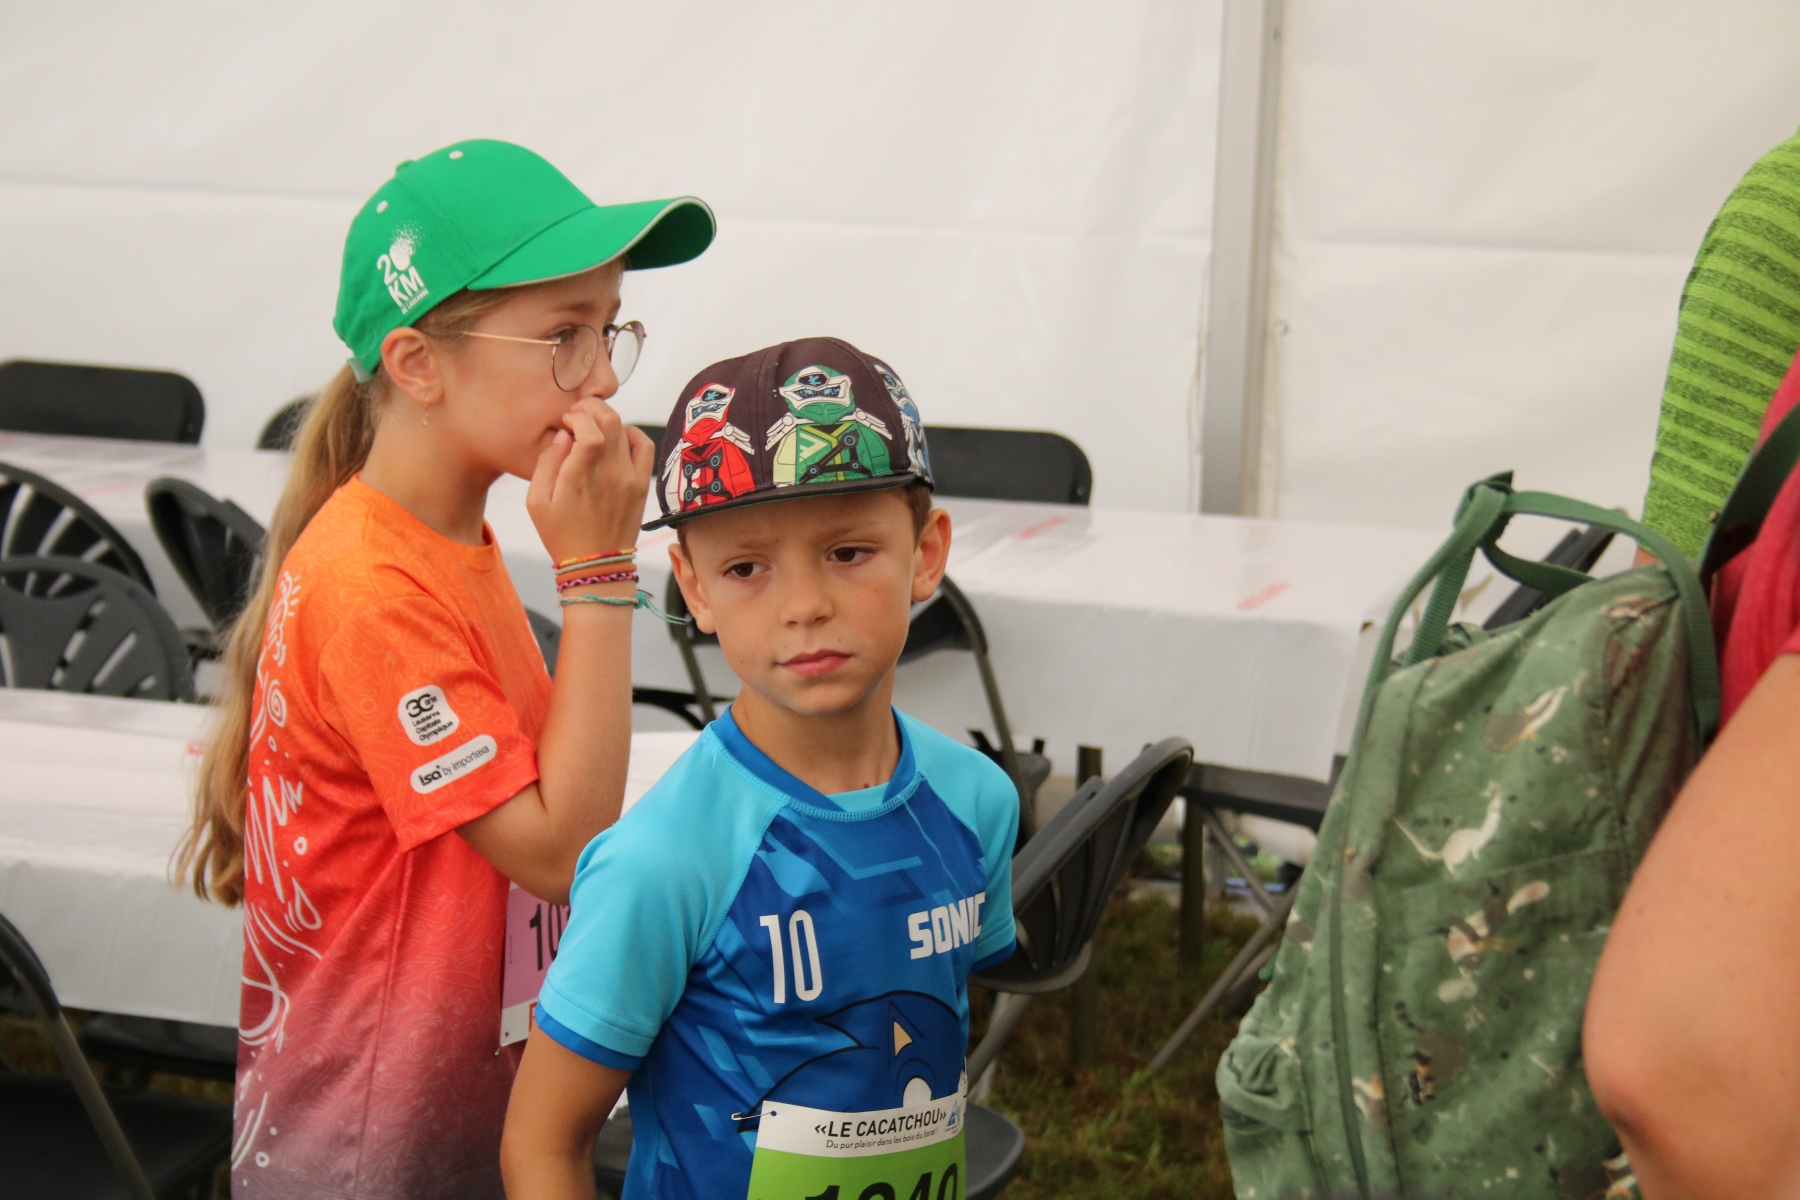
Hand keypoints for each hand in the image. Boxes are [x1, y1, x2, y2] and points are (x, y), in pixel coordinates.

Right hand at [526, 398, 654, 563]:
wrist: (596, 565)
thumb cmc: (561, 535)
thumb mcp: (537, 503)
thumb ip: (546, 464)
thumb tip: (562, 436)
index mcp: (580, 476)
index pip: (589, 428)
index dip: (577, 416)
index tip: (566, 421)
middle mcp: (609, 473)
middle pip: (610, 420)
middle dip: (592, 408)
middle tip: (579, 414)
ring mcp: (628, 478)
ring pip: (626, 429)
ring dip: (609, 419)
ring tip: (594, 425)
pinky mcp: (640, 484)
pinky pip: (645, 446)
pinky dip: (632, 433)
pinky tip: (617, 438)